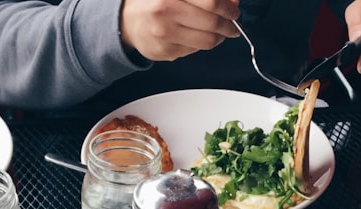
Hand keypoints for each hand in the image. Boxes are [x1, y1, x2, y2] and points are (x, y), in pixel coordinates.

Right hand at [120, 0, 239, 61]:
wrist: (127, 21)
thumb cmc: (154, 2)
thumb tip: (232, 1)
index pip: (210, 1)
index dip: (228, 6)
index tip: (234, 8)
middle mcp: (165, 11)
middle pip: (212, 22)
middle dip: (229, 24)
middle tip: (233, 22)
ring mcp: (164, 34)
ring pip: (207, 40)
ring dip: (220, 37)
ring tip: (220, 31)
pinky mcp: (165, 51)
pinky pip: (195, 49)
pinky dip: (203, 43)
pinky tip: (199, 35)